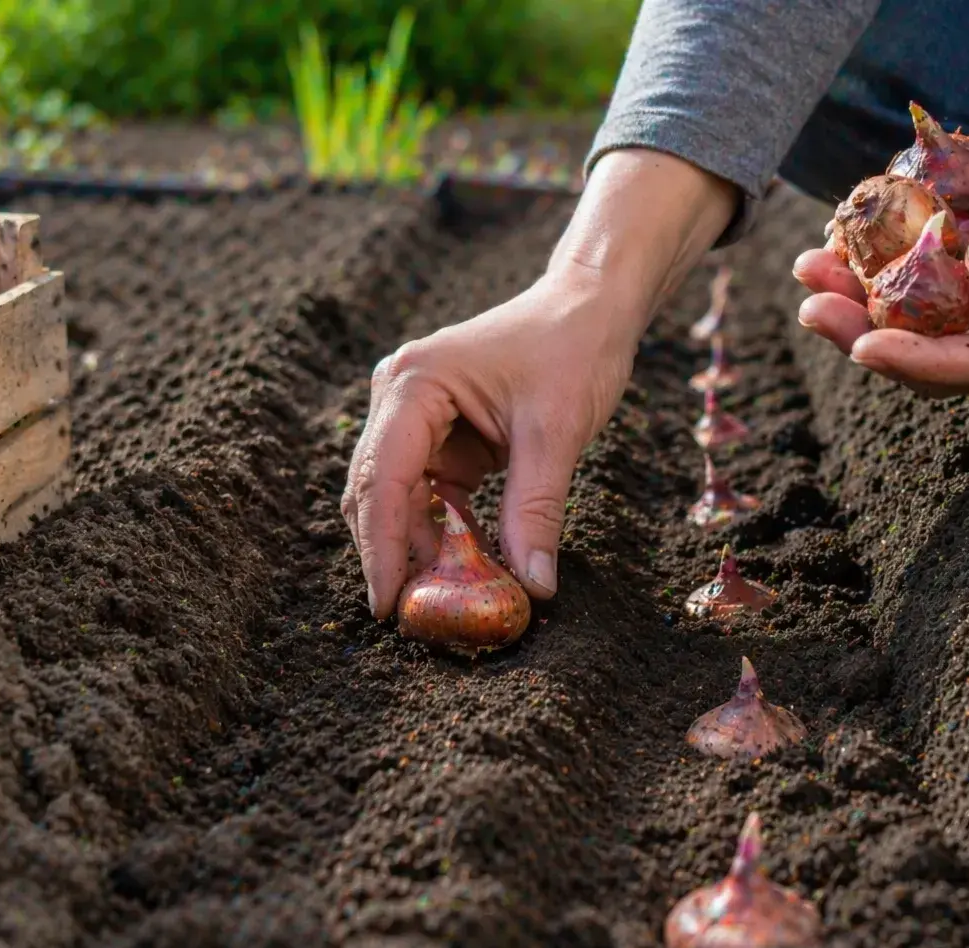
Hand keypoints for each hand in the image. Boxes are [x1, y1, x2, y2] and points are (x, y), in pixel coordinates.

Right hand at [340, 268, 639, 616]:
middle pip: (376, 493)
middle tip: (417, 619)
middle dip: (394, 556)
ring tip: (449, 599)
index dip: (380, 547)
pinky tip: (468, 566)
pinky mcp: (439, 438)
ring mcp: (415, 418)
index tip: (387, 607)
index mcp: (413, 383)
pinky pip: (428, 498)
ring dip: (420, 549)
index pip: (382, 477)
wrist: (592, 307)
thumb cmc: (573, 347)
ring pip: (398, 501)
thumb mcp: (556, 431)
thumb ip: (536, 511)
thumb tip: (532, 586)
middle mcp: (399, 398)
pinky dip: (443, 534)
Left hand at [792, 54, 968, 395]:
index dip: (921, 360)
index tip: (864, 346)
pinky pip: (927, 266)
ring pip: (918, 309)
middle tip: (809, 304)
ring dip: (859, 291)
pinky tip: (845, 230)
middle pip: (932, 346)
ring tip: (809, 264)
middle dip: (863, 330)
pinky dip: (885, 251)